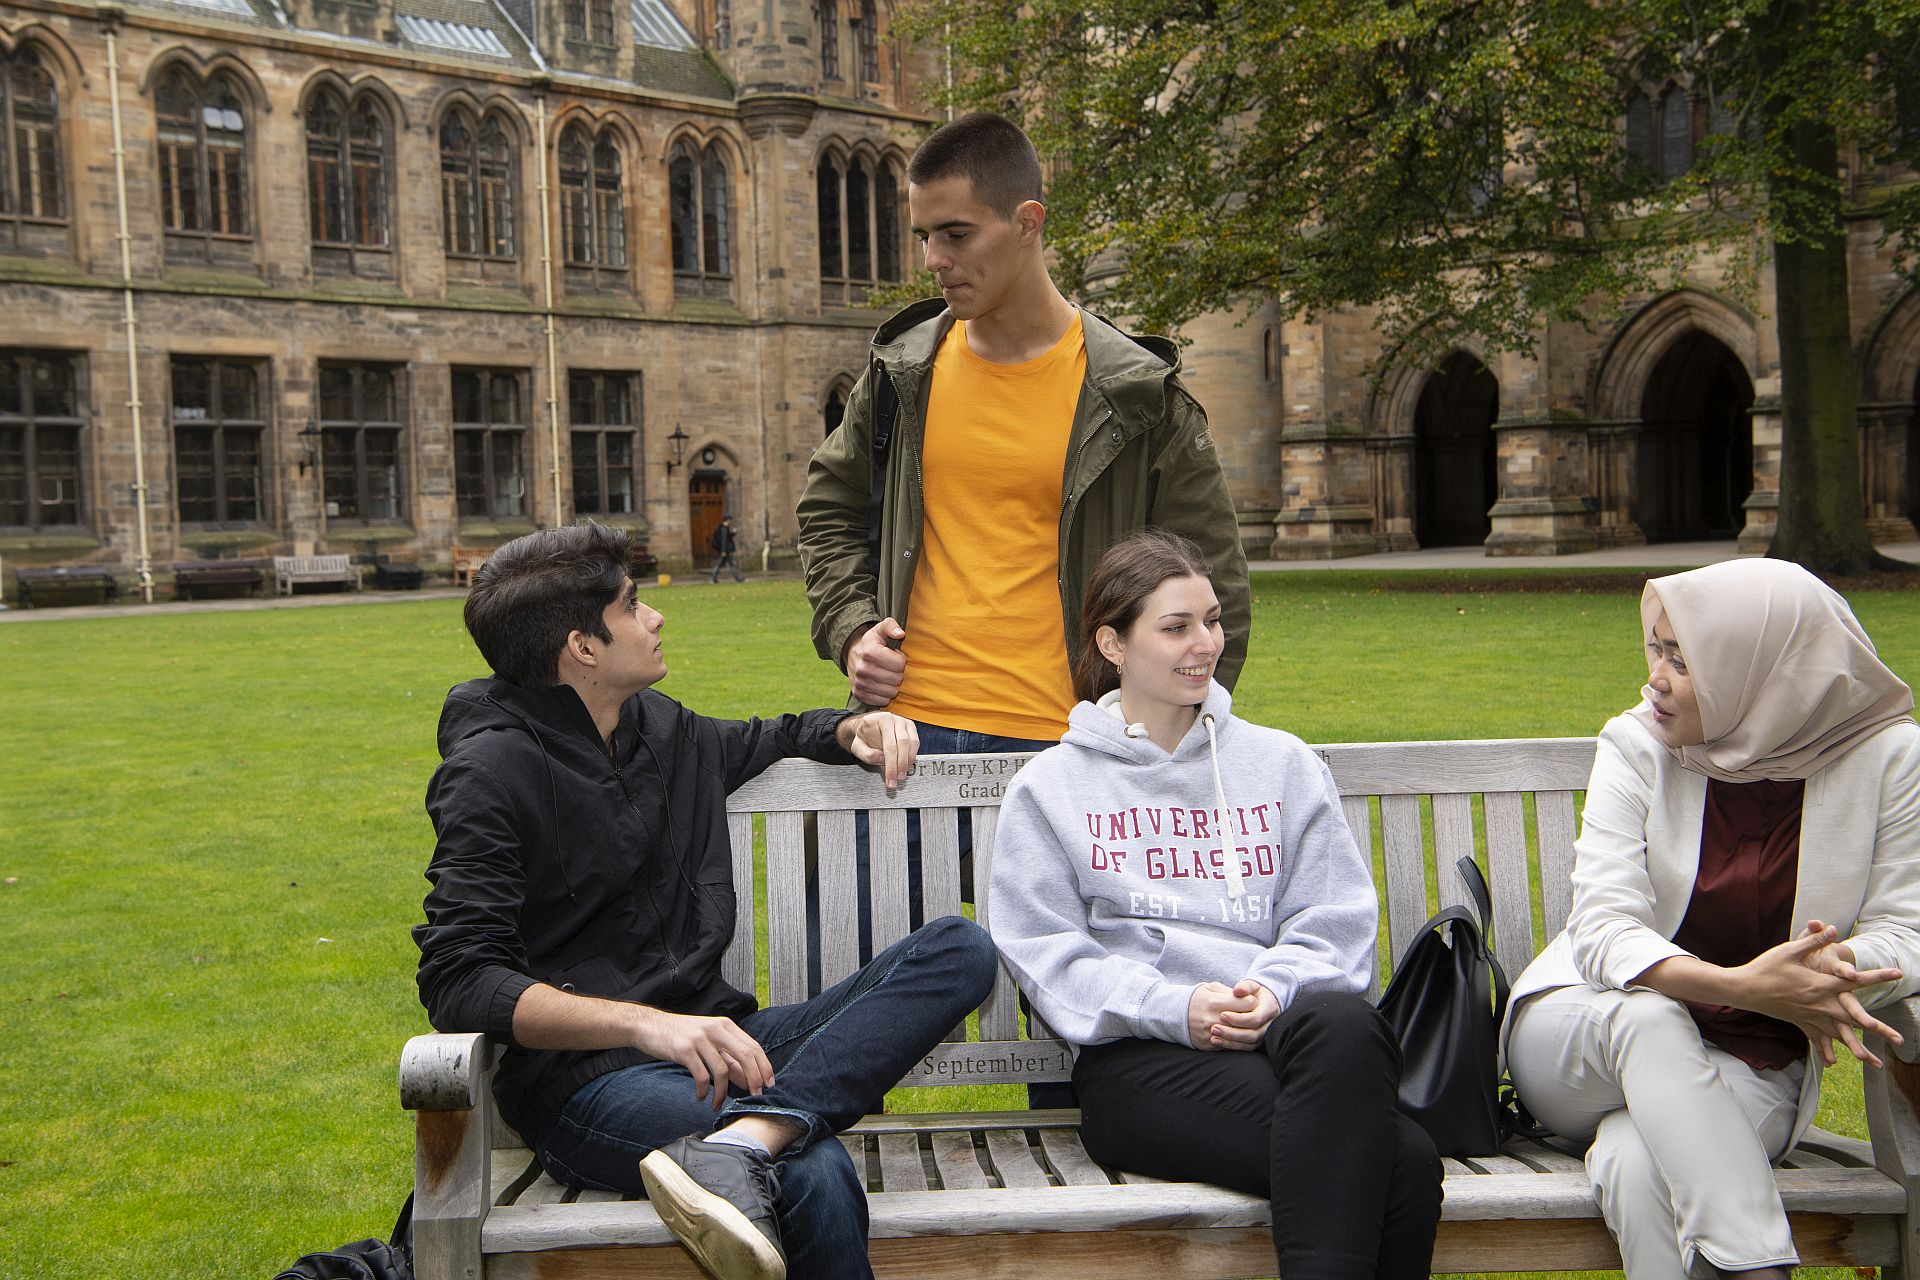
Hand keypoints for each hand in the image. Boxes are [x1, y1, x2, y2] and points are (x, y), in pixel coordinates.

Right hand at [630, 1007, 774, 1110]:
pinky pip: (702, 1075)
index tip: (769, 1084)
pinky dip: (704, 1090)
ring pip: (723, 1070)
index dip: (764, 1066)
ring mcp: (700, 1038)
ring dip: (723, 1092)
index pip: (753, 1046)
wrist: (649, 1026)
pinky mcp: (684, 1050)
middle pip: (745, 1055)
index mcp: (725, 1025)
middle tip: (755, 1096)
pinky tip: (701, 1097)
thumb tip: (747, 1079)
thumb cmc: (681, 1035)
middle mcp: (715, 1029)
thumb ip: (728, 1058)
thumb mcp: (708, 1043)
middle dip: (754, 1078)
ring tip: (717, 1104)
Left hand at [842, 711, 918, 789]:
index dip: (891, 765)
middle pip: (903, 743)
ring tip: (902, 774)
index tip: (890, 779)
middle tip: (898, 778)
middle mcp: (892, 719)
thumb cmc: (863, 738)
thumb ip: (867, 755)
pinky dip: (912, 755)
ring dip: (908, 761)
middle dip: (901, 764)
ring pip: (912, 742)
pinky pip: (916, 742)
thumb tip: (883, 759)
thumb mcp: (857, 748)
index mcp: (877, 721)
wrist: (868, 728)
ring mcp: (903, 721)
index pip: (889, 745)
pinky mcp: (910, 727)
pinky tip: (906, 765)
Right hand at [844, 618, 906, 705]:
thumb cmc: (872, 642)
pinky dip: (885, 694)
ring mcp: (860, 683)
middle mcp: (863, 669)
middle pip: (897, 679)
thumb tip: (901, 634)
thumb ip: (891, 626)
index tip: (894, 656)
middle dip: (897, 673)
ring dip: (892, 685)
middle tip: (890, 667)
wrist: (852, 653)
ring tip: (886, 675)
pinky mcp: (859, 694)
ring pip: (891, 692)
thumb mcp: (880, 629)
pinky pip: (882, 701)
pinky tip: (881, 684)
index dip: (900, 659)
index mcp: (870, 652)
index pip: (899, 664)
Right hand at [1187, 981, 1256, 1050]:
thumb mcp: (1211, 988)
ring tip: (1247, 1025)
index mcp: (1214, 1002)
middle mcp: (1212, 1020)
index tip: (1250, 1001)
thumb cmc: (1199, 999)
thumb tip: (1249, 997)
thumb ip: (1230, 991)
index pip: (1247, 1004)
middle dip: (1252, 1017)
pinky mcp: (1209, 1045)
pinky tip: (1238, 1034)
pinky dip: (1238, 1042)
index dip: (1252, 1001)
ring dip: (1248, 1031)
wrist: (1177, 1015)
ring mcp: (1210, 1034)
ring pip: (1241, 1037)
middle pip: (1246, 1022)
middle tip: (1252, 1013)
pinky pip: (1231, 1047)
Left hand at [1209, 980, 1280, 1049]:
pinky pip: (1246, 1048)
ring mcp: (1264, 1035)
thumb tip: (1237, 990)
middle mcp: (1270, 1024)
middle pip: (1253, 1034)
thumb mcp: (1250, 985)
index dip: (1238, 1018)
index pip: (1255, 1018)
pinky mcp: (1257, 1042)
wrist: (1261, 1002)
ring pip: (1250, 1044)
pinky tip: (1217, 1041)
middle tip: (1214, 1028)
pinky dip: (1232, 1046)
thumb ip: (1244, 986)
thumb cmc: (1252, 992)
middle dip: (1233, 1033)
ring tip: (1214, 1036)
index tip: (1222, 1015)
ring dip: (1231, 1042)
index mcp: (1269, 1008)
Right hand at [1733, 921, 1903, 1068]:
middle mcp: (1820, 1004)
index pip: (1856, 981)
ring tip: (1875, 1063)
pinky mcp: (1800, 1021)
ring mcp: (1810, 1016)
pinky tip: (1833, 1062)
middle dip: (1880, 1029)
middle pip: (1855, 1018)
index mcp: (1820, 985)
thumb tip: (1832, 929)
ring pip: (1839, 1035)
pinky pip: (1817, 1038)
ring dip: (1859, 1049)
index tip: (1898, 974)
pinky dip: (1826, 1050)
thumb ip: (1812, 941)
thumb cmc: (1766, 967)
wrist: (1744, 989)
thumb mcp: (1789, 950)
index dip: (1878, 976)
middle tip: (1901, 1040)